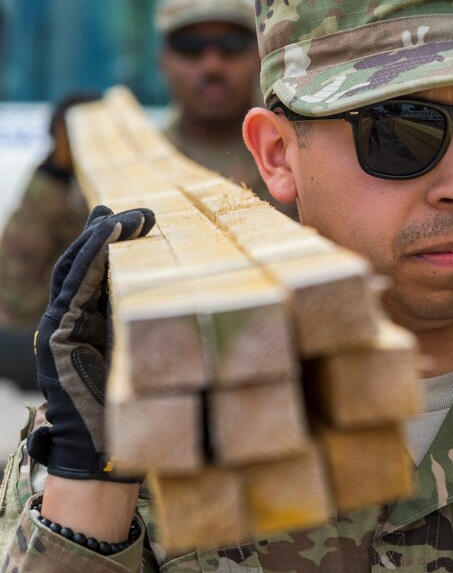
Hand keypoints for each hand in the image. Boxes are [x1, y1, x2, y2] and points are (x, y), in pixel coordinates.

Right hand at [27, 205, 154, 480]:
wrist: (103, 455)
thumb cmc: (133, 411)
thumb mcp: (147, 356)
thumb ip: (150, 325)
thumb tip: (182, 295)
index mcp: (93, 325)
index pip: (98, 274)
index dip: (115, 243)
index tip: (140, 218)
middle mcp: (72, 322)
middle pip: (83, 264)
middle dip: (107, 231)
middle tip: (137, 210)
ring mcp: (60, 328)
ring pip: (74, 268)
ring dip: (100, 236)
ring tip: (125, 214)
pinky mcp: (57, 337)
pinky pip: (72, 286)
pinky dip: (89, 256)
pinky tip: (108, 233)